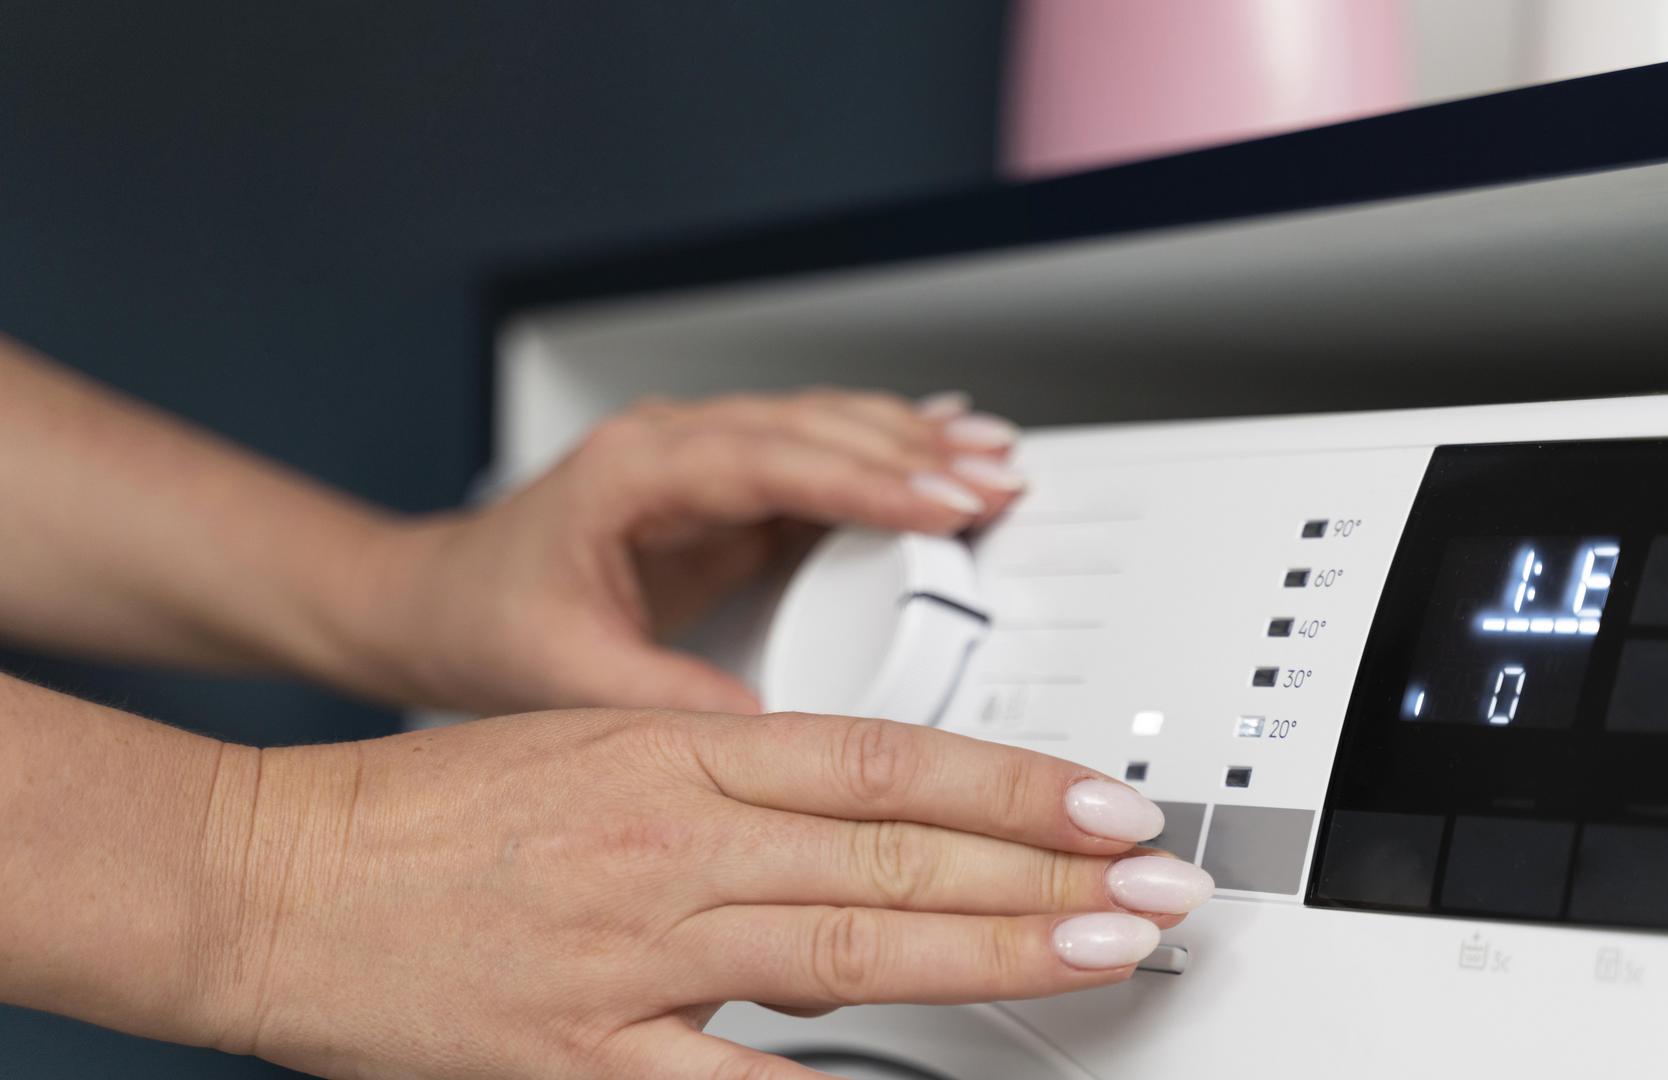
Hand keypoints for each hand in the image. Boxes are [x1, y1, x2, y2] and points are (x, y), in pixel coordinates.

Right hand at [202, 709, 1214, 1078]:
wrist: (272, 872)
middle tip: (1153, 887)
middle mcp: (669, 843)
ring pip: (843, 952)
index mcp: (675, 751)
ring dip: (986, 954)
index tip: (1106, 802)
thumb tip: (865, 801)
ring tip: (1098, 953)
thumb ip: (731, 767)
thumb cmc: (428, 804)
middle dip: (1043, 873)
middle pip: (894, 858)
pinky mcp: (575, 1056)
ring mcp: (630, 955)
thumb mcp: (597, 737)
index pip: (886, 762)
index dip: (1012, 783)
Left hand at [352, 389, 1025, 713]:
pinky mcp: (725, 489)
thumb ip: (671, 704)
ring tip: (996, 464)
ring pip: (826, 431)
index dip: (864, 481)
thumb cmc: (481, 617)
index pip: (769, 461)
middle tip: (1001, 480)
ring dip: (914, 446)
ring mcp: (703, 460)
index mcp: (632, 473)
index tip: (942, 504)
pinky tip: (941, 451)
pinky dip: (887, 458)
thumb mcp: (570, 676)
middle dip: (916, 454)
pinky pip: (820, 458)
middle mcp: (673, 448)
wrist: (435, 599)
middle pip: (816, 431)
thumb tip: (775, 739)